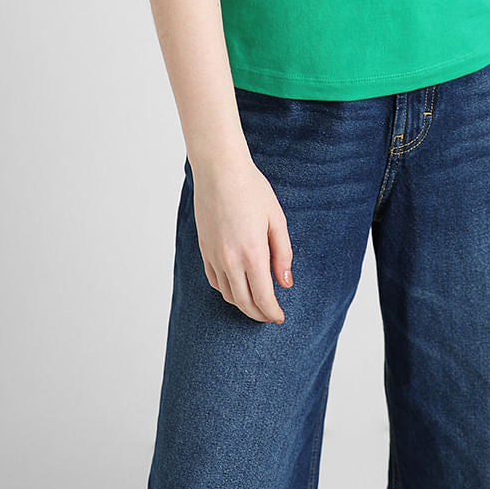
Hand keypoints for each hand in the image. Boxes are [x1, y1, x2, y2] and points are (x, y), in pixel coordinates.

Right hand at [191, 154, 293, 322]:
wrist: (220, 171)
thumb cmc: (252, 190)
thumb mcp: (277, 220)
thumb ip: (283, 254)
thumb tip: (285, 283)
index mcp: (252, 253)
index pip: (263, 297)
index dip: (272, 312)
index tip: (279, 318)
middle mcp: (230, 260)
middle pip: (244, 302)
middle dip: (259, 314)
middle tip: (270, 315)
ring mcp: (214, 256)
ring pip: (228, 295)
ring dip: (243, 304)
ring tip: (256, 303)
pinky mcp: (204, 249)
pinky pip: (214, 280)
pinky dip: (227, 290)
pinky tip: (237, 286)